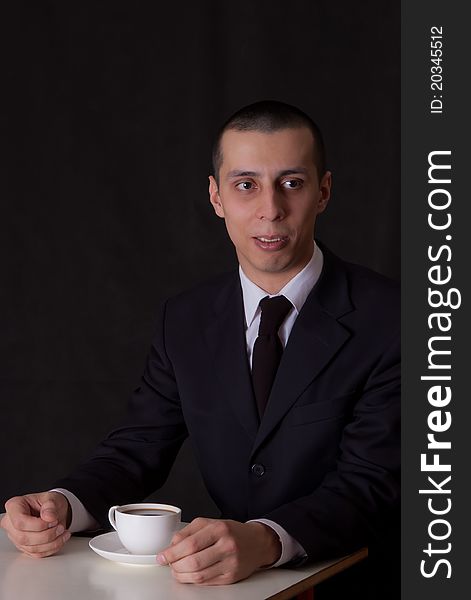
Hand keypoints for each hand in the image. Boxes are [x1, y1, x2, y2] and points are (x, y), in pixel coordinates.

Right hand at [1, 491, 70, 557]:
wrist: (53, 512)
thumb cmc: (49, 503)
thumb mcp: (52, 499)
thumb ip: (50, 507)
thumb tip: (49, 517)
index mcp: (14, 506)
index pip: (20, 522)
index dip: (38, 525)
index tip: (53, 521)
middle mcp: (11, 523)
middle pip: (23, 538)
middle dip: (46, 535)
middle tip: (60, 527)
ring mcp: (16, 536)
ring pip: (31, 548)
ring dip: (51, 543)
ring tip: (63, 532)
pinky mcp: (24, 547)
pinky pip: (36, 553)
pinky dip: (51, 548)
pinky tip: (60, 539)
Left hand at [157, 517, 280, 584]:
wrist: (257, 542)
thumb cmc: (231, 532)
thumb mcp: (210, 523)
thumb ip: (189, 531)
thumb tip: (171, 545)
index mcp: (219, 528)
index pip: (190, 543)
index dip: (172, 552)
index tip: (162, 556)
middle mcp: (226, 545)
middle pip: (193, 561)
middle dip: (175, 565)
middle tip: (169, 564)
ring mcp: (231, 563)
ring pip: (199, 575)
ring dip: (182, 575)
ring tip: (177, 570)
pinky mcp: (232, 577)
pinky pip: (207, 583)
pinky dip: (194, 580)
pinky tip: (190, 574)